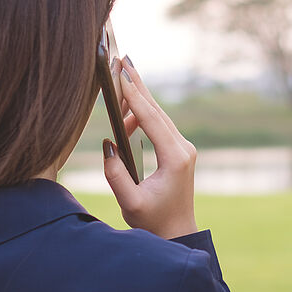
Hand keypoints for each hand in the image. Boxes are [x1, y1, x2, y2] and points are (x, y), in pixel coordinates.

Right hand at [103, 56, 198, 238]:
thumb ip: (116, 176)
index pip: (151, 120)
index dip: (134, 97)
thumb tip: (107, 146)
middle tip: (122, 59)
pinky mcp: (179, 150)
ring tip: (117, 82)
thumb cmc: (154, 221)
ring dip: (138, 98)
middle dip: (138, 85)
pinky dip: (142, 114)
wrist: (177, 232)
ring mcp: (183, 147)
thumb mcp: (130, 203)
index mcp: (175, 159)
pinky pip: (159, 124)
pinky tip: (125, 112)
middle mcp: (184, 148)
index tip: (121, 75)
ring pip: (158, 115)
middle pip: (157, 110)